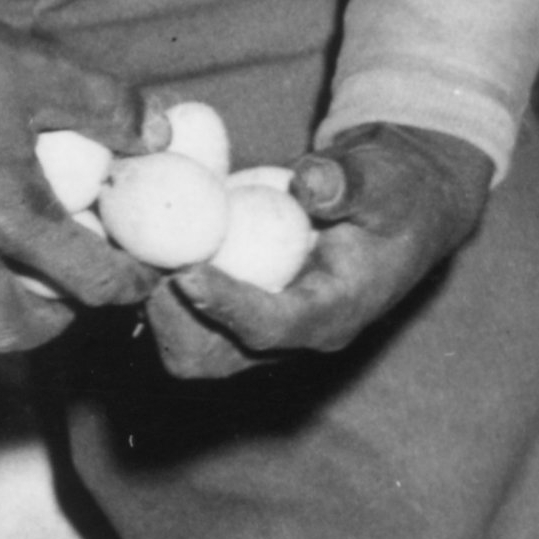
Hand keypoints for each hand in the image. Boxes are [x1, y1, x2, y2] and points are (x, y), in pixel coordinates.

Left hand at [146, 122, 493, 376]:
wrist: (398, 208)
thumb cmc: (392, 192)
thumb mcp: (383, 180)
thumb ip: (349, 183)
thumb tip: (311, 182)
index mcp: (338, 312)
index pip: (274, 327)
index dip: (227, 307)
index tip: (187, 274)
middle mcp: (298, 336)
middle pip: (219, 358)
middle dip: (175, 318)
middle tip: (147, 262)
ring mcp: (266, 333)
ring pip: (195, 351)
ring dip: (161, 311)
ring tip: (139, 255)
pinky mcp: (243, 318)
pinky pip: (190, 327)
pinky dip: (163, 298)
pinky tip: (146, 253)